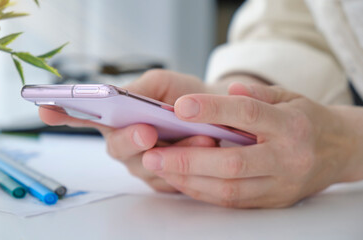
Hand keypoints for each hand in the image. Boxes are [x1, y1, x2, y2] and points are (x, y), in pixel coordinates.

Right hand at [39, 70, 216, 191]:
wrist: (215, 116)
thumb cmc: (184, 96)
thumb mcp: (164, 83)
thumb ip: (142, 87)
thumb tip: (121, 95)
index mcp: (115, 115)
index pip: (83, 114)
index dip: (61, 112)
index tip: (43, 108)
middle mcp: (122, 142)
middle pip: (115, 146)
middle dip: (130, 139)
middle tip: (147, 131)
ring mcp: (141, 163)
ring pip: (144, 165)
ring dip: (170, 152)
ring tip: (200, 138)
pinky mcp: (161, 180)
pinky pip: (168, 178)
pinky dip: (186, 166)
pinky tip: (205, 149)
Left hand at [142, 82, 357, 207]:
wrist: (339, 151)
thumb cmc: (307, 119)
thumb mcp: (289, 96)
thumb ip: (257, 93)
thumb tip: (227, 89)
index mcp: (293, 125)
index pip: (248, 115)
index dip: (213, 108)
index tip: (180, 106)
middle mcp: (287, 159)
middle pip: (232, 163)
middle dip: (187, 160)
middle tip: (153, 154)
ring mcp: (280, 185)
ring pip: (229, 189)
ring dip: (189, 180)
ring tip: (159, 168)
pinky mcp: (273, 201)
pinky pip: (232, 202)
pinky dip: (202, 192)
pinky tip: (181, 181)